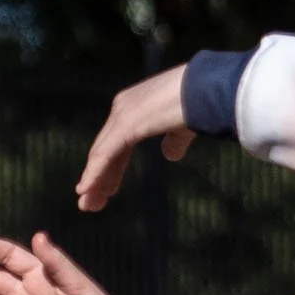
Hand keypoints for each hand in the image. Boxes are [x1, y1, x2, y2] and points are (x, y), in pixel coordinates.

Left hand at [74, 65, 193, 210]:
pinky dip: (94, 173)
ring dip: (93, 181)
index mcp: (134, 107)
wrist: (209, 89)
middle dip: (98, 178)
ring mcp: (123, 113)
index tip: (106, 190)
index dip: (110, 168)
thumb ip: (174, 141)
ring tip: (87, 205)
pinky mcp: (127, 123)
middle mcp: (123, 107)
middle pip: (104, 149)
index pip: (116, 143)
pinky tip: (85, 190)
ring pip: (101, 154)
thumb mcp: (183, 128)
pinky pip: (105, 154)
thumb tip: (170, 155)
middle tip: (90, 203)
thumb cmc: (201, 104)